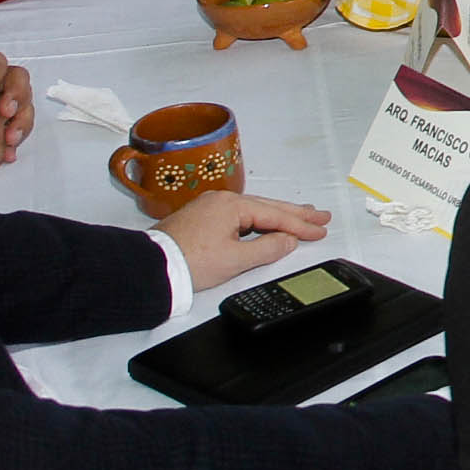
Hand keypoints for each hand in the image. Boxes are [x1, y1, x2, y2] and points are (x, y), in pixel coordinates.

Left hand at [161, 191, 331, 293]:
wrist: (150, 268)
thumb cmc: (187, 262)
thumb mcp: (235, 260)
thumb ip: (267, 249)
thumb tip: (288, 241)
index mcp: (231, 205)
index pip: (275, 215)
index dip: (300, 225)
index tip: (319, 230)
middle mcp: (221, 200)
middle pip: (267, 206)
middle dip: (295, 213)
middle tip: (320, 216)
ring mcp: (209, 208)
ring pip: (253, 210)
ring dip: (277, 215)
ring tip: (299, 217)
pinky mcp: (200, 219)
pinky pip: (238, 215)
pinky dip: (257, 219)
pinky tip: (265, 223)